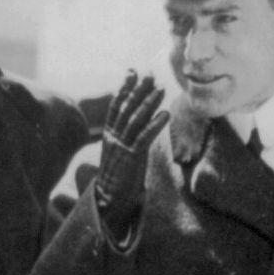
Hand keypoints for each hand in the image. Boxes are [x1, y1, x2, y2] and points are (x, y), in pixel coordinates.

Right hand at [95, 71, 168, 235]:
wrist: (108, 202)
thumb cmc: (117, 181)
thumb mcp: (120, 155)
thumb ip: (125, 140)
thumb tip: (136, 129)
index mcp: (109, 136)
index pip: (115, 106)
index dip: (124, 88)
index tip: (132, 72)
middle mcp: (113, 138)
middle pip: (126, 108)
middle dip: (138, 90)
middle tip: (150, 74)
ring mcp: (121, 148)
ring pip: (135, 120)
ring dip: (149, 103)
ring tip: (161, 89)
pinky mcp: (130, 159)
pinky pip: (143, 138)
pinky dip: (155, 125)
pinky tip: (165, 114)